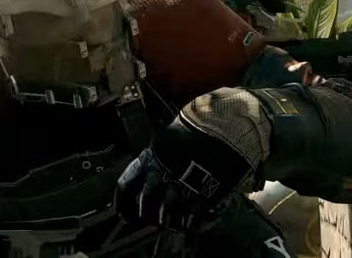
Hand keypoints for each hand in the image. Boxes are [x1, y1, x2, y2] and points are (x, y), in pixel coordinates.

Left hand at [115, 119, 253, 230]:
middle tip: (156, 218)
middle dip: (150, 216)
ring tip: (178, 218)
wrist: (228, 129)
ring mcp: (180, 190)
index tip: (125, 216)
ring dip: (171, 221)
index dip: (123, 205)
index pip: (125, 187)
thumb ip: (158, 156)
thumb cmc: (200, 128)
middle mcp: (160, 176)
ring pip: (166, 219)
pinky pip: (189, 222)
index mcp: (150, 158)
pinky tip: (195, 218)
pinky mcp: (200, 201)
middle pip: (146, 209)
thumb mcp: (170, 137)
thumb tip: (150, 175)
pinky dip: (191, 223)